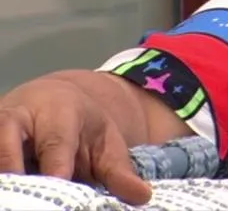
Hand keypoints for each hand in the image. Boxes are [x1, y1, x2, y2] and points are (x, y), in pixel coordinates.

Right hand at [0, 75, 150, 204]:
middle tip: (30, 200)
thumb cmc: (81, 126)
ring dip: (5, 181)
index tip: (60, 182)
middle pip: (9, 151)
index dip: (55, 167)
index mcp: (58, 113)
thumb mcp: (105, 144)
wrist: (52, 100)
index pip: (55, 143)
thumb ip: (119, 172)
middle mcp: (17, 117)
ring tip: (16, 199)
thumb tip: (142, 196)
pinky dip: (2, 182)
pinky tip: (11, 196)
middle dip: (18, 176)